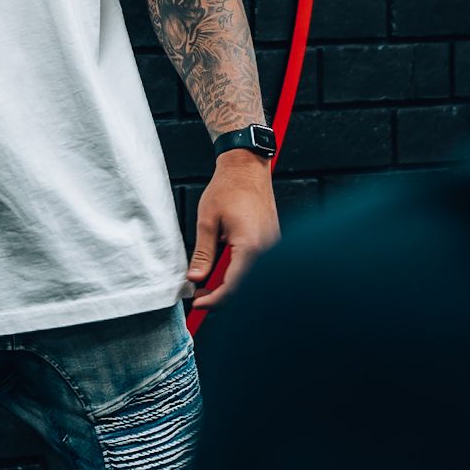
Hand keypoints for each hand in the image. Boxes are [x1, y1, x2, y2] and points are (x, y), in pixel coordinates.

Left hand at [185, 150, 279, 310]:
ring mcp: (274, 246)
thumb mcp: (207, 221)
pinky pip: (259, 267)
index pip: (233, 287)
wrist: (247, 166)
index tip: (197, 302)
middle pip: (246, 287)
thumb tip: (195, 278)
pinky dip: (242, 275)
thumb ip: (203, 253)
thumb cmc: (228, 187)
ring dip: (232, 287)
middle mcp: (267, 249)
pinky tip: (225, 272)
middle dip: (222, 297)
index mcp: (250, 246)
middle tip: (200, 296)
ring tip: (208, 286)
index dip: (214, 300)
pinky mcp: (274, 242)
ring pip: (253, 279)